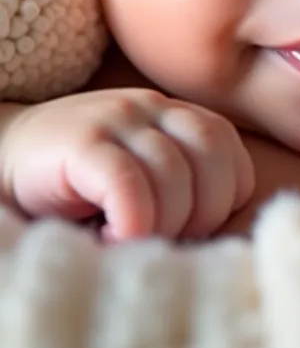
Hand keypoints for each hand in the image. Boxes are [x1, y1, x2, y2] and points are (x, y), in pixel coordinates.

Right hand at [0, 88, 253, 241]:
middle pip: (212, 156)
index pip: (229, 148)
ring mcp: (118, 119)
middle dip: (202, 212)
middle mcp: (153, 107)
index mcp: (175, 115)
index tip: (193, 228)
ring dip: (165, 223)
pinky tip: (114, 236)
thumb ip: (181, 188)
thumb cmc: (81, 185)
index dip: (224, 196)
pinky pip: (129, 183)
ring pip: (175, 173)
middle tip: (169, 239)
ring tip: (135, 240)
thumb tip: (221, 237)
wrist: (5, 155)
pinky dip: (133, 221)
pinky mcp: (84, 141)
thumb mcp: (142, 178)